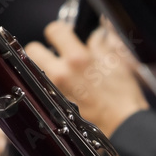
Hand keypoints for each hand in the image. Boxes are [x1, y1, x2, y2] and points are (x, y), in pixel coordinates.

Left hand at [25, 20, 148, 136]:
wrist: (123, 126)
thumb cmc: (123, 97)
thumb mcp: (117, 62)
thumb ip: (101, 45)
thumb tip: (95, 36)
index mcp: (78, 58)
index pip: (54, 30)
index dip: (58, 30)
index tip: (62, 35)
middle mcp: (61, 74)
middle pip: (32, 50)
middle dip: (41, 49)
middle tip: (53, 54)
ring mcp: (55, 92)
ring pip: (33, 71)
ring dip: (42, 68)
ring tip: (59, 73)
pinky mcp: (54, 106)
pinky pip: (42, 90)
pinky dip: (48, 87)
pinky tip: (65, 89)